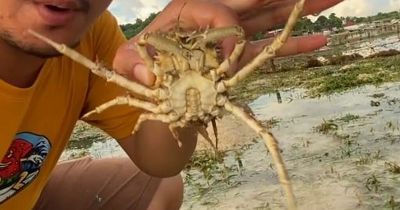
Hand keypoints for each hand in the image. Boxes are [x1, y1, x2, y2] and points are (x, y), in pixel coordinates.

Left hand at [113, 0, 342, 84]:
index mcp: (188, 12)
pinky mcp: (241, 52)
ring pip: (270, 17)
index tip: (231, 52)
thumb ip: (131, 65)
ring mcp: (232, 34)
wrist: (153, 81)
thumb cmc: (139, 66)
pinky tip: (320, 39)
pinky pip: (271, 46)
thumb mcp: (128, 64)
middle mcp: (215, 17)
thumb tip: (150, 74)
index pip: (217, 9)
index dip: (228, 28)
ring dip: (300, 9)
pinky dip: (294, 43)